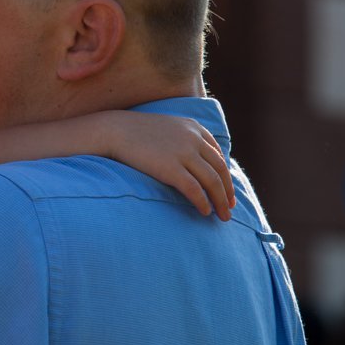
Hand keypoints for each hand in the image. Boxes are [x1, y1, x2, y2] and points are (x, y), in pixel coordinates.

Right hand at [100, 112, 235, 219]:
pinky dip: (203, 202)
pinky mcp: (171, 168)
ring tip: (223, 216)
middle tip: (230, 207)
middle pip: (219, 169)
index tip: (226, 190)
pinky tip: (205, 212)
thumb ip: (181, 138)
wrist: (114, 130)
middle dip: (227, 191)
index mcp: (194, 128)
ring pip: (211, 181)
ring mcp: (183, 153)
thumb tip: (189, 160)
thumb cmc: (135, 132)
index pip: (217, 155)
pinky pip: (194, 189)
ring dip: (220, 201)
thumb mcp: (166, 128)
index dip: (225, 175)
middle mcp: (193, 139)